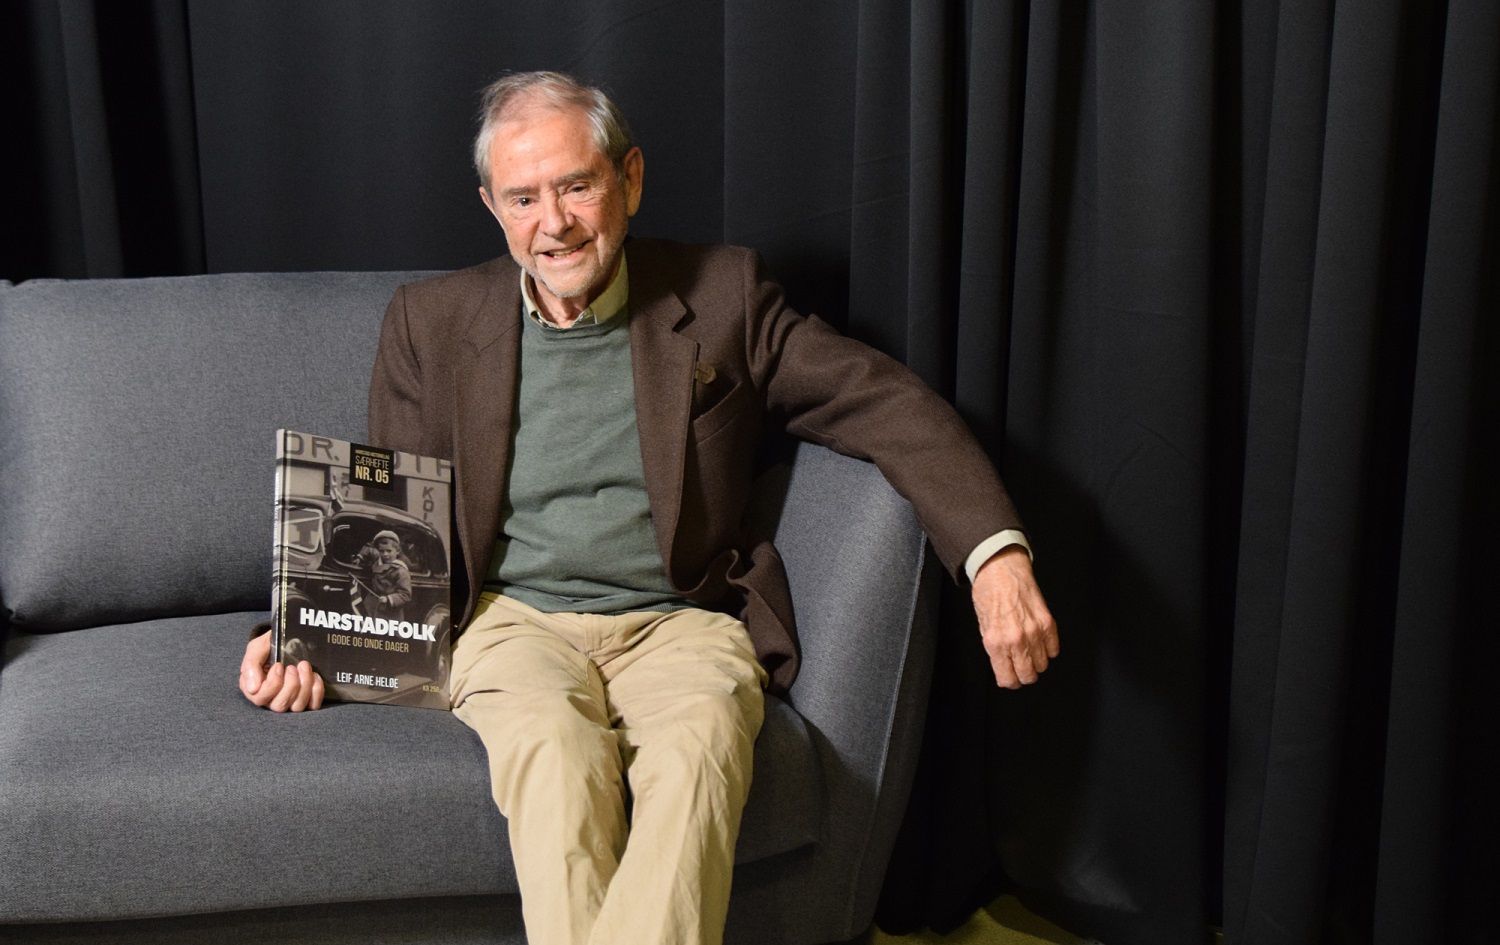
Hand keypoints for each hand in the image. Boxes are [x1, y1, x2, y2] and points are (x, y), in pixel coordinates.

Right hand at [239, 630, 325, 711]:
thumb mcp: (256, 648)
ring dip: (304, 685)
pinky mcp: (305, 700)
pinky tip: (314, 675)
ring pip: (297, 706)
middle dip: (290, 685)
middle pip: (280, 705)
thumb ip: (250, 665)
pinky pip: (313, 705)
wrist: (288, 640)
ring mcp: (289, 701)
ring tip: (304, 666)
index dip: (272, 684)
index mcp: (254, 689)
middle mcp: (270, 699)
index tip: (279, 665)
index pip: (260, 698)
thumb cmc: (268, 647)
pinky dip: (316, 690)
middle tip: (292, 667)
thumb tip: (253, 688)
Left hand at [971, 547, 1059, 688]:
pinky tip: (1038, 642)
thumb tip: (1004, 665)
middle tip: (1019, 666)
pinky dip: (1048, 649)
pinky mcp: (1048, 623)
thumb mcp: (983, 625)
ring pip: (1043, 665)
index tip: (1009, 678)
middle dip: (1023, 675)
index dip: (1008, 680)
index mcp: (996, 642)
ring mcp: (1034, 632)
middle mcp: (1016, 640)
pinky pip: (1054, 649)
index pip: (1008, 679)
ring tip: (1028, 651)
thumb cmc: (988, 593)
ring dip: (1036, 662)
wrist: (1001, 569)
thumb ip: (995, 649)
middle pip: (1028, 676)